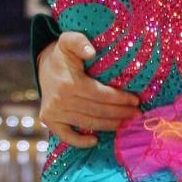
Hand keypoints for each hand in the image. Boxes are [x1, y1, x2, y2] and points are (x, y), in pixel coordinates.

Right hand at [37, 32, 140, 146]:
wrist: (44, 64)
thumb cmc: (63, 52)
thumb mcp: (69, 40)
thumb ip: (80, 42)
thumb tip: (91, 52)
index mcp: (69, 83)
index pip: (102, 95)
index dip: (120, 99)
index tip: (136, 100)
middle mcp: (60, 100)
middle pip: (97, 111)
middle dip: (120, 113)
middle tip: (137, 114)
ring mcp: (54, 112)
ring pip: (87, 123)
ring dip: (109, 125)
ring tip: (125, 123)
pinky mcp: (49, 119)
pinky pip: (66, 135)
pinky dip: (80, 141)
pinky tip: (95, 141)